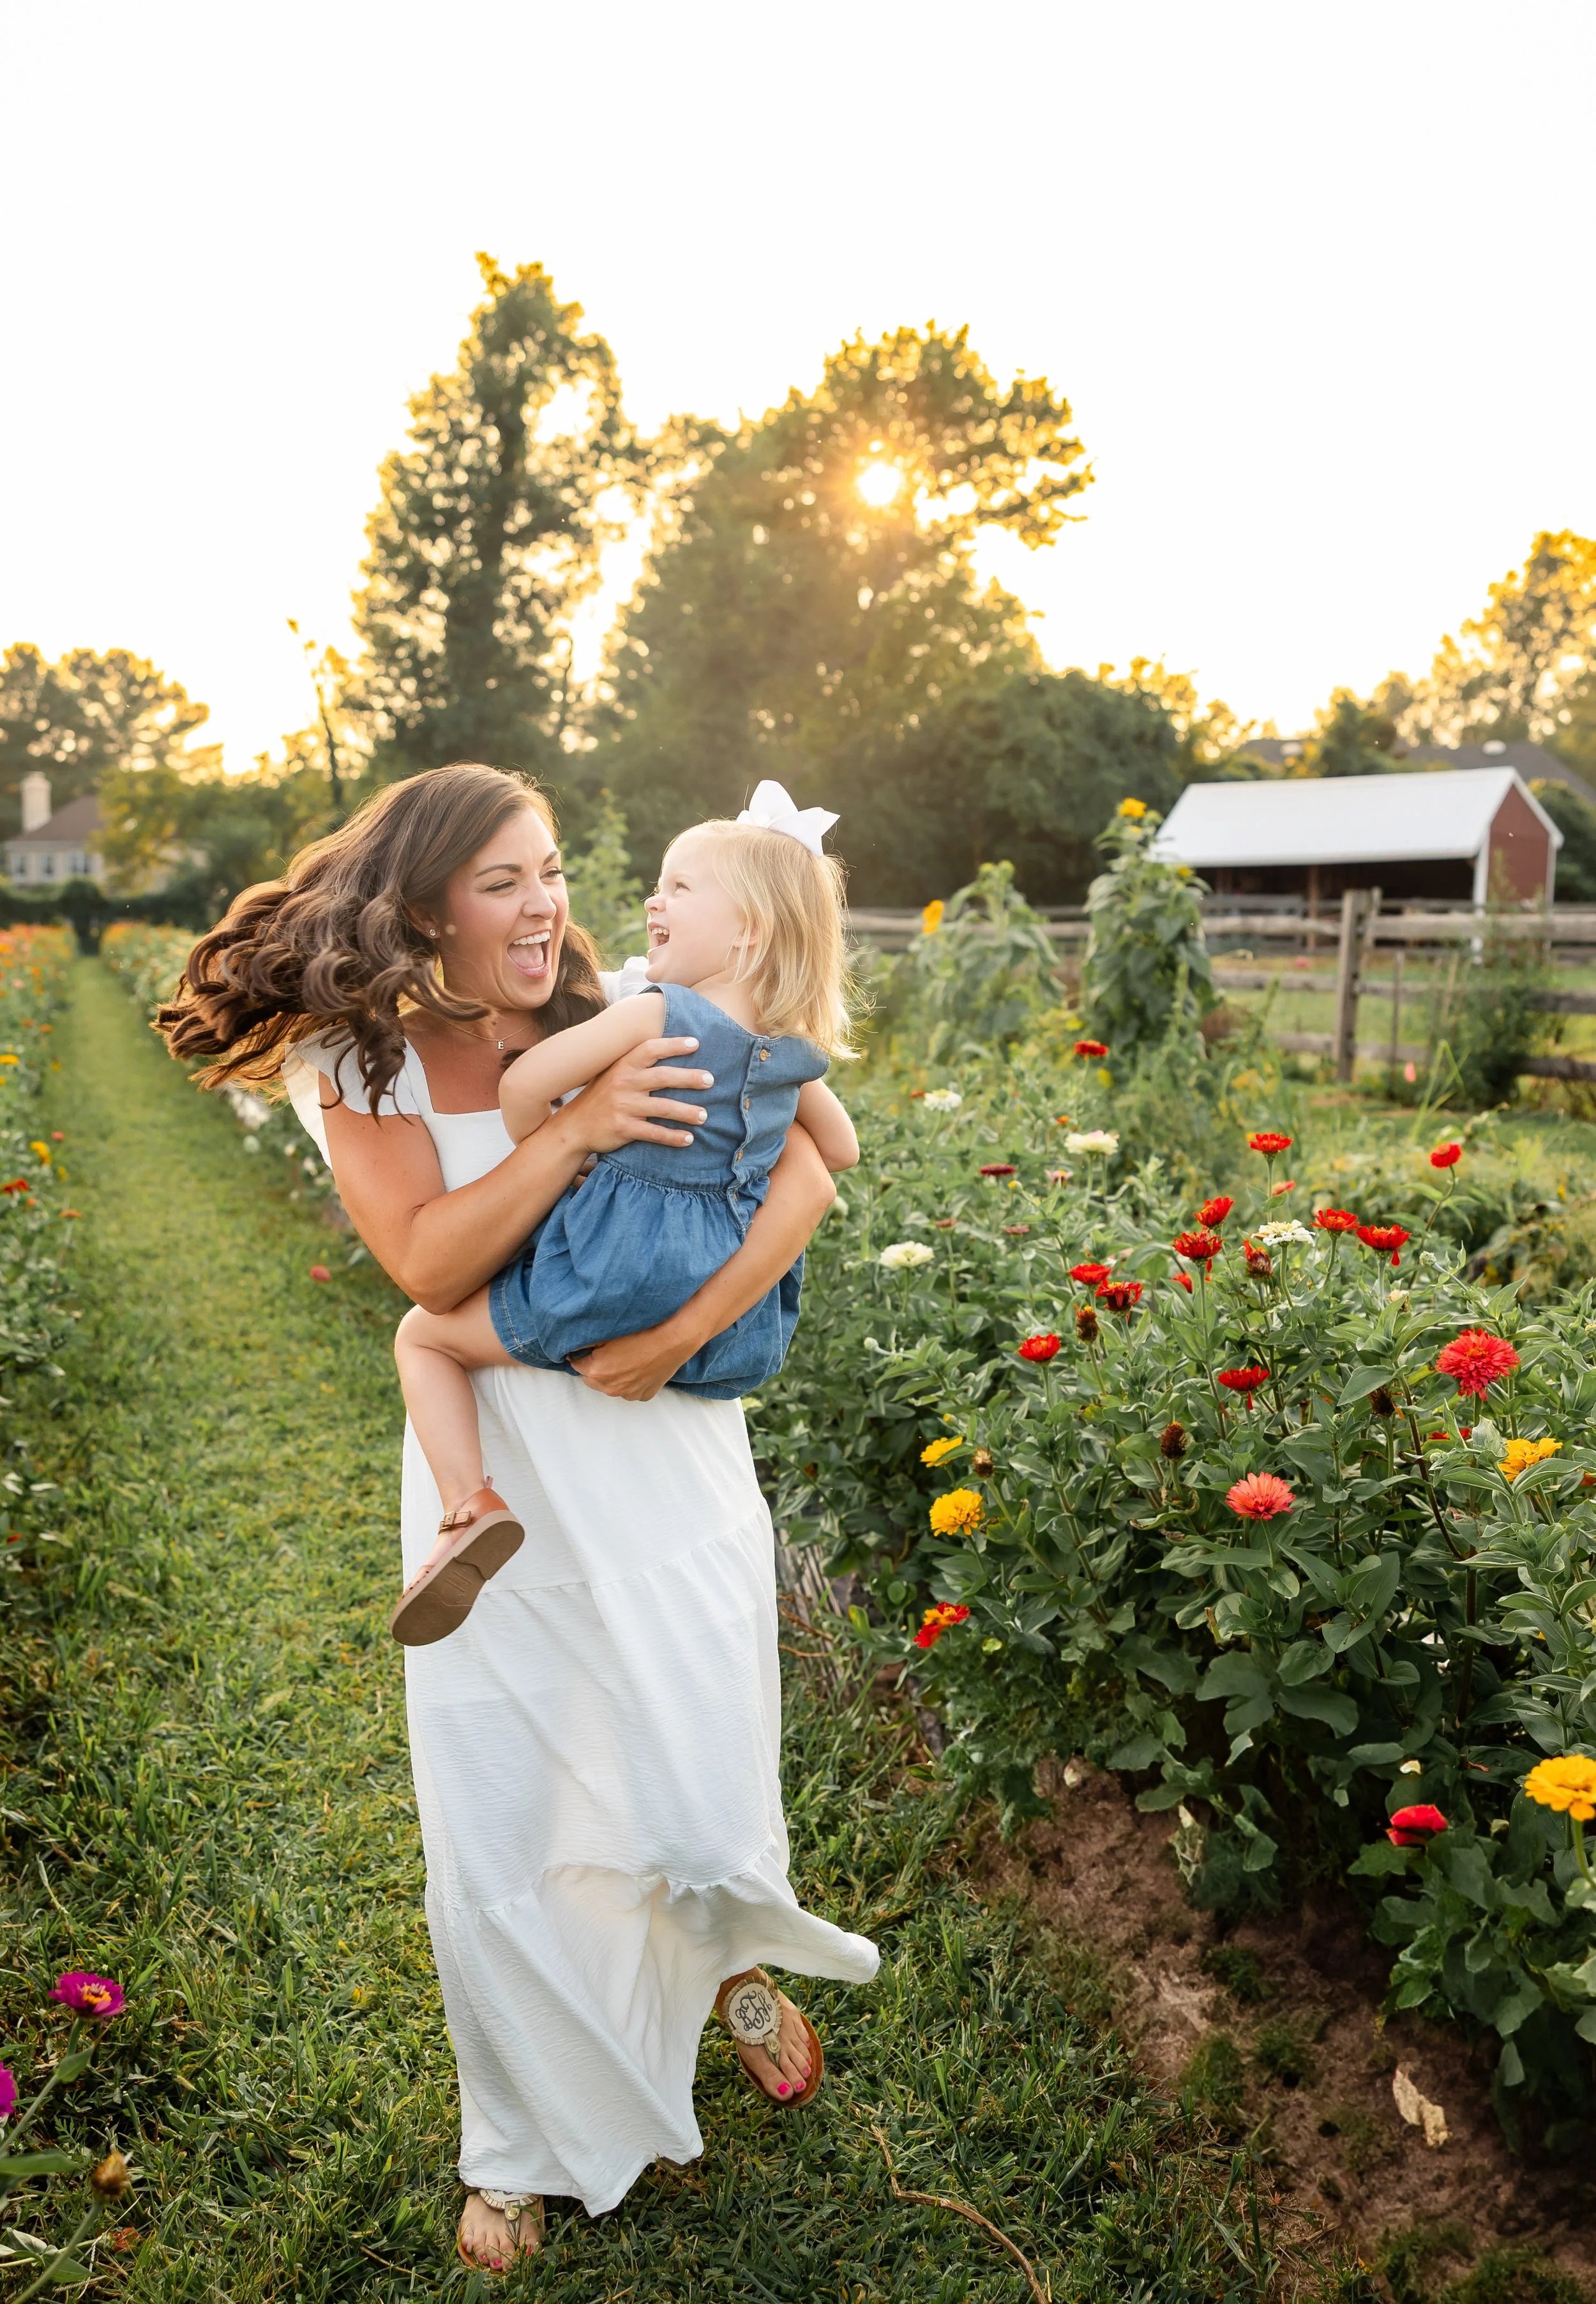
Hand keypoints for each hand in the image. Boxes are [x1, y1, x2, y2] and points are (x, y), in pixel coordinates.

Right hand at [562, 1037, 712, 1154]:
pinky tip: (688, 1139)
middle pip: (663, 1077)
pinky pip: (654, 1133)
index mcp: (623, 1066)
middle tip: (710, 1080)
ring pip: (663, 1107)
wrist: (574, 1126)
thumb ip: (634, 1063)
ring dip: (686, 1112)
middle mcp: (624, 1083)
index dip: (673, 1045)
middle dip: (689, 1078)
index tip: (695, 1044)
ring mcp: (624, 1106)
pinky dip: (673, 1137)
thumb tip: (666, 1049)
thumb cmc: (600, 1097)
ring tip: (704, 1115)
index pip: (650, 1049)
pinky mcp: (624, 1128)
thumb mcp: (612, 1074)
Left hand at [569, 1316, 697, 1400]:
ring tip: (625, 1360)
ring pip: (610, 1387)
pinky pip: (629, 1390)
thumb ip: (587, 1344)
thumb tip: (575, 1347)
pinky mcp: (642, 1395)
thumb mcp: (608, 1334)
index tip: (586, 1351)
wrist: (672, 1340)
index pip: (576, 1365)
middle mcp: (610, 1388)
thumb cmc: (641, 1333)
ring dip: (612, 1378)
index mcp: (597, 1371)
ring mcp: (627, 1394)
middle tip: (606, 1355)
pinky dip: (630, 1382)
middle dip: (594, 1369)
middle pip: (591, 1380)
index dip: (580, 1356)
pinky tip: (638, 1368)